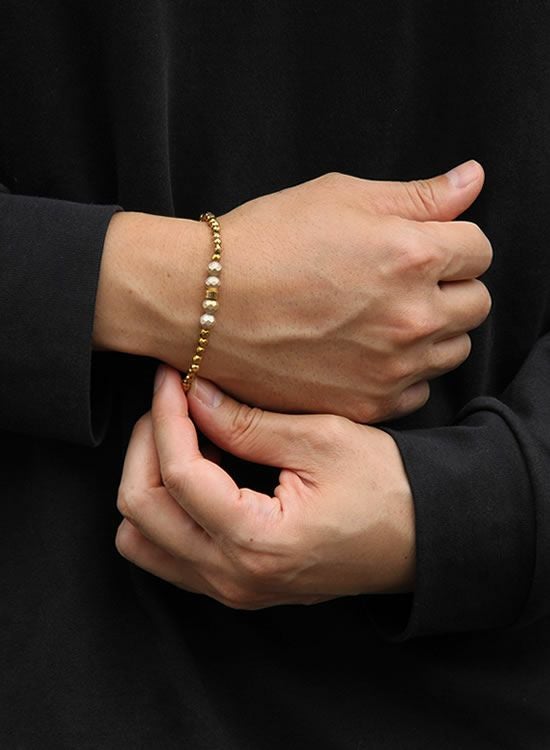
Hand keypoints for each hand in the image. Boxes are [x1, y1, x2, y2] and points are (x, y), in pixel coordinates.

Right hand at [95, 160, 491, 421]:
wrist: (201, 305)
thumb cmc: (264, 242)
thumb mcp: (340, 196)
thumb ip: (418, 195)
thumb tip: (473, 180)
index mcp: (412, 256)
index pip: (479, 249)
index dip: (452, 241)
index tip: (422, 244)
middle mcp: (412, 318)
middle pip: (476, 303)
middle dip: (450, 286)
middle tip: (403, 280)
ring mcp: (391, 368)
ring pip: (452, 350)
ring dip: (433, 331)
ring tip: (383, 316)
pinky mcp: (366, 405)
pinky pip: (417, 392)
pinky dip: (403, 374)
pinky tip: (368, 354)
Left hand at [115, 367, 415, 607]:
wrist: (424, 539)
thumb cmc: (388, 489)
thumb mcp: (322, 442)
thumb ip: (248, 423)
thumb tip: (195, 395)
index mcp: (256, 542)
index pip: (178, 474)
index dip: (167, 415)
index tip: (174, 375)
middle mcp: (233, 577)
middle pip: (139, 511)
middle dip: (146, 446)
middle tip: (173, 403)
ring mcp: (232, 588)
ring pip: (142, 538)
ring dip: (150, 481)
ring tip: (184, 439)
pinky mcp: (236, 584)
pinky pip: (169, 550)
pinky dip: (168, 507)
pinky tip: (202, 470)